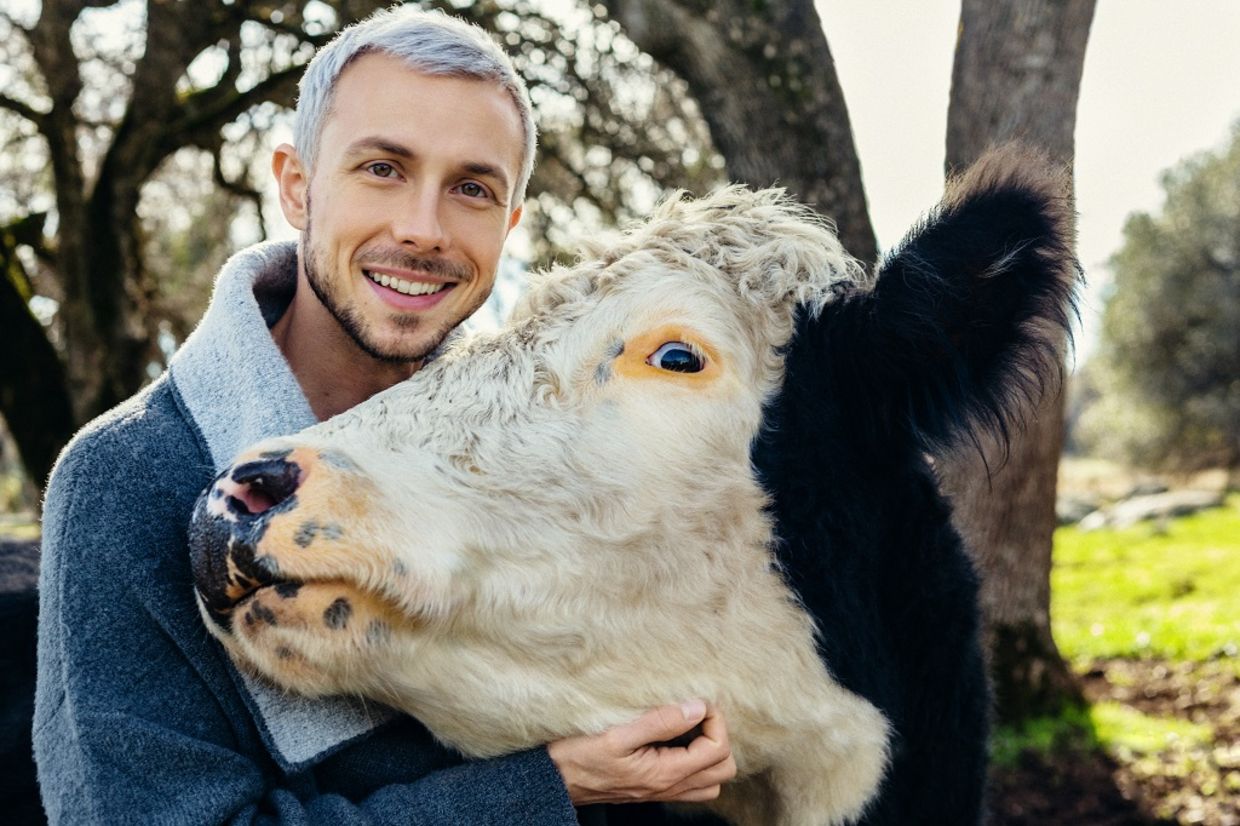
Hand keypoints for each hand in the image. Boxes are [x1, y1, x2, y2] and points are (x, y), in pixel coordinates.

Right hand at [547, 700, 736, 805]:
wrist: (554, 781)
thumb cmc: (578, 756)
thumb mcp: (617, 734)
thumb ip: (660, 722)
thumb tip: (697, 708)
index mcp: (664, 773)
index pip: (717, 749)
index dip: (715, 720)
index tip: (696, 700)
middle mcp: (669, 787)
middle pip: (723, 768)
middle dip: (718, 735)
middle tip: (696, 712)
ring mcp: (662, 790)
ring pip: (711, 779)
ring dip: (709, 751)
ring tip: (689, 726)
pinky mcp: (653, 787)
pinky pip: (692, 783)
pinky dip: (695, 761)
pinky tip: (676, 740)